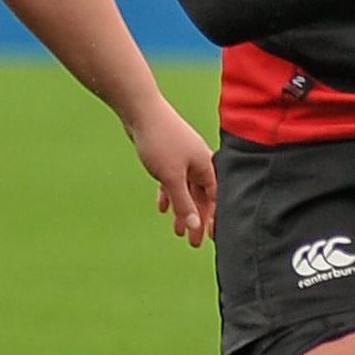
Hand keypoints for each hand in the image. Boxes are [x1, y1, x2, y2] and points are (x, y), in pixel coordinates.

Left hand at [128, 97, 218, 247]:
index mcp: (205, 166)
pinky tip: (161, 207)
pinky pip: (172, 180)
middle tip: (193, 243)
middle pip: (200, 197)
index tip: (210, 238)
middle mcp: (198, 162)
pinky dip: (169, 194)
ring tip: (176, 231)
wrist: (141, 110)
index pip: (214, 199)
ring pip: (185, 190)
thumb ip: (184, 203)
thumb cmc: (160, 141)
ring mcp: (183, 158)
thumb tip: (194, 226)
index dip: (212, 219)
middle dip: (196, 220)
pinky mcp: (168, 155)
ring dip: (181, 210)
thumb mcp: (172, 178)